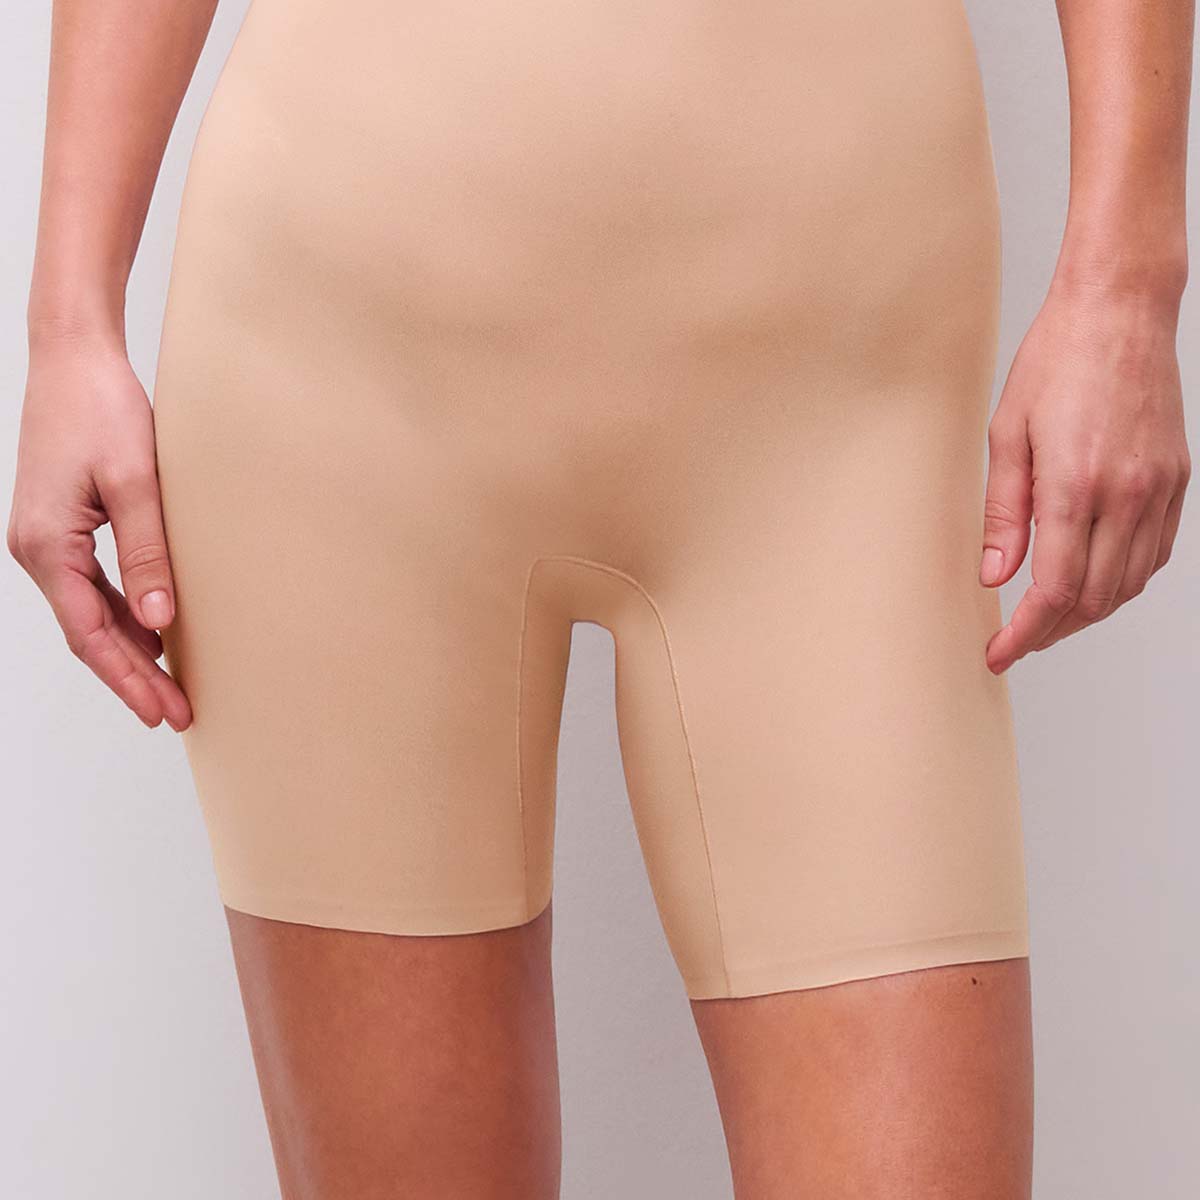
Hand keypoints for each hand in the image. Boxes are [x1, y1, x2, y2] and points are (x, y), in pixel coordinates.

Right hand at [8, 330, 191, 729]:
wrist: (73, 358)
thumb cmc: (101, 409)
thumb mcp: (135, 483)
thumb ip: (147, 553)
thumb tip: (160, 619)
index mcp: (46, 545)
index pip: (91, 634)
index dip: (129, 678)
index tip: (164, 712)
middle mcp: (36, 549)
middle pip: (89, 633)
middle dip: (134, 677)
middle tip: (179, 713)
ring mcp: (45, 540)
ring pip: (90, 614)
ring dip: (131, 651)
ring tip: (172, 687)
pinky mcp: (62, 527)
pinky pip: (91, 587)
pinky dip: (124, 615)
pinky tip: (155, 633)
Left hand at [981, 277, 1189, 672]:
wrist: (1119, 309)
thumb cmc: (1055, 361)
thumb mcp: (1006, 434)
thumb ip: (1003, 512)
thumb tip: (994, 574)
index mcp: (1076, 486)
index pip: (1054, 591)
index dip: (1024, 633)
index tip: (999, 654)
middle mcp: (1127, 495)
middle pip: (1094, 599)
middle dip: (1052, 631)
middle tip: (1016, 640)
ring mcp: (1158, 489)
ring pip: (1128, 584)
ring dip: (1087, 613)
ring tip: (1047, 619)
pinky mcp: (1177, 479)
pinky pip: (1155, 554)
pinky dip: (1122, 581)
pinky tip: (1092, 581)